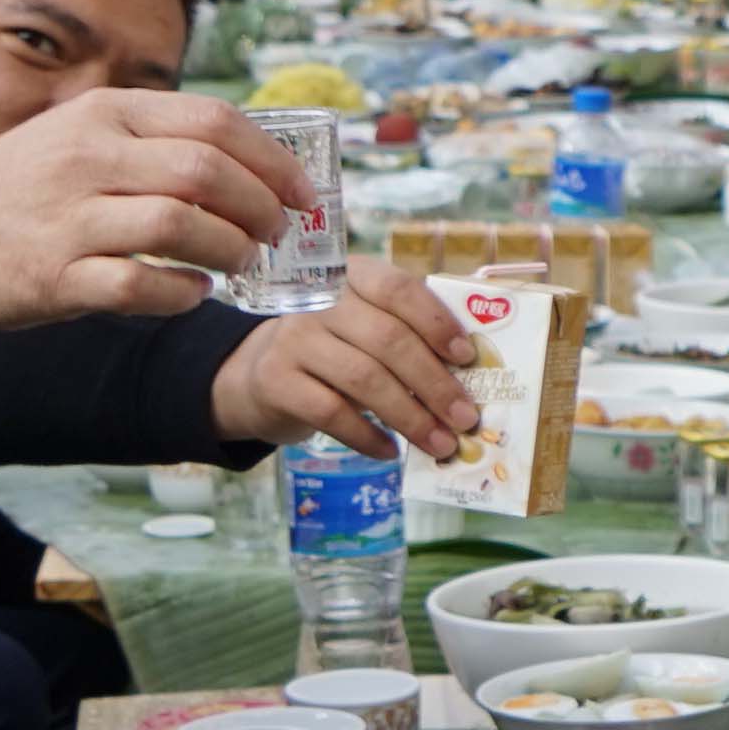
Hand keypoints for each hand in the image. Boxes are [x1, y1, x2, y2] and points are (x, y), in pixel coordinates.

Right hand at [0, 88, 304, 353]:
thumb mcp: (82, 135)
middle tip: (280, 233)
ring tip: (242, 262)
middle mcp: (89, 158)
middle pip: (209, 172)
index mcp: (105, 115)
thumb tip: (252, 158)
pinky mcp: (54, 276)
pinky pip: (141, 286)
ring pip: (182, 225)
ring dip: (230, 248)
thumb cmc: (23, 187)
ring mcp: (70, 217)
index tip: (303, 193)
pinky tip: (194, 292)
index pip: (216, 123)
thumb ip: (155, 139)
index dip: (275, 161)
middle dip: (262, 207)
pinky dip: (183, 293)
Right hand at [209, 261, 478, 457]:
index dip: (436, 321)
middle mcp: (319, 301)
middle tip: (465, 419)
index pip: (398, 288)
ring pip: (364, 378)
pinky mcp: (275, 379)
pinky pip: (331, 412)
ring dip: (410, 417)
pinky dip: (367, 436)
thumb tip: (469, 381)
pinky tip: (389, 451)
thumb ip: (408, 339)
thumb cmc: (334, 352)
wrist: (259, 375)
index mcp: (352, 277)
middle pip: (388, 339)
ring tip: (439, 444)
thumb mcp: (365, 331)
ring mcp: (293, 338)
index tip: (468, 357)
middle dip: (435, 384)